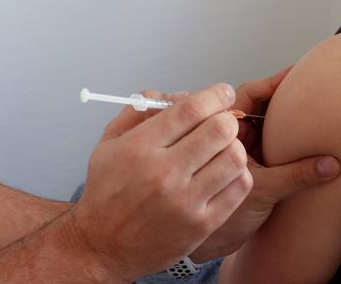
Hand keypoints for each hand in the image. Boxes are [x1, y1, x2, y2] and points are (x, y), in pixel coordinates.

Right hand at [61, 84, 251, 280]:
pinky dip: (238, 175)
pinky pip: (238, 188)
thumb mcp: (109, 143)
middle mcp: (163, 172)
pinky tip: (225, 173)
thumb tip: (178, 95)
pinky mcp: (200, 225)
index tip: (223, 94)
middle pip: (219, 129)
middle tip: (223, 122)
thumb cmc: (106, 193)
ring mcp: (185, 201)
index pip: (191, 109)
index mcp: (140, 147)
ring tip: (223, 150)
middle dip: (226, 119)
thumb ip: (139, 111)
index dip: (215, 95)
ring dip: (234, 147)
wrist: (102, 246)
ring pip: (234, 157)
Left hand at [189, 67, 340, 261]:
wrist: (203, 247)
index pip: (247, 96)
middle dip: (280, 97)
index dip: (272, 84)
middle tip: (310, 88)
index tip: (295, 73)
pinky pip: (264, 142)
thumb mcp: (261, 193)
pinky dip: (281, 138)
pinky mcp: (244, 163)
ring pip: (259, 124)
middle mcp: (225, 138)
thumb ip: (296, 175)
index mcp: (219, 134)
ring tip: (310, 107)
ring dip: (280, 118)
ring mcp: (235, 149)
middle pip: (255, 106)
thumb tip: (331, 165)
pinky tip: (303, 136)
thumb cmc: (211, 220)